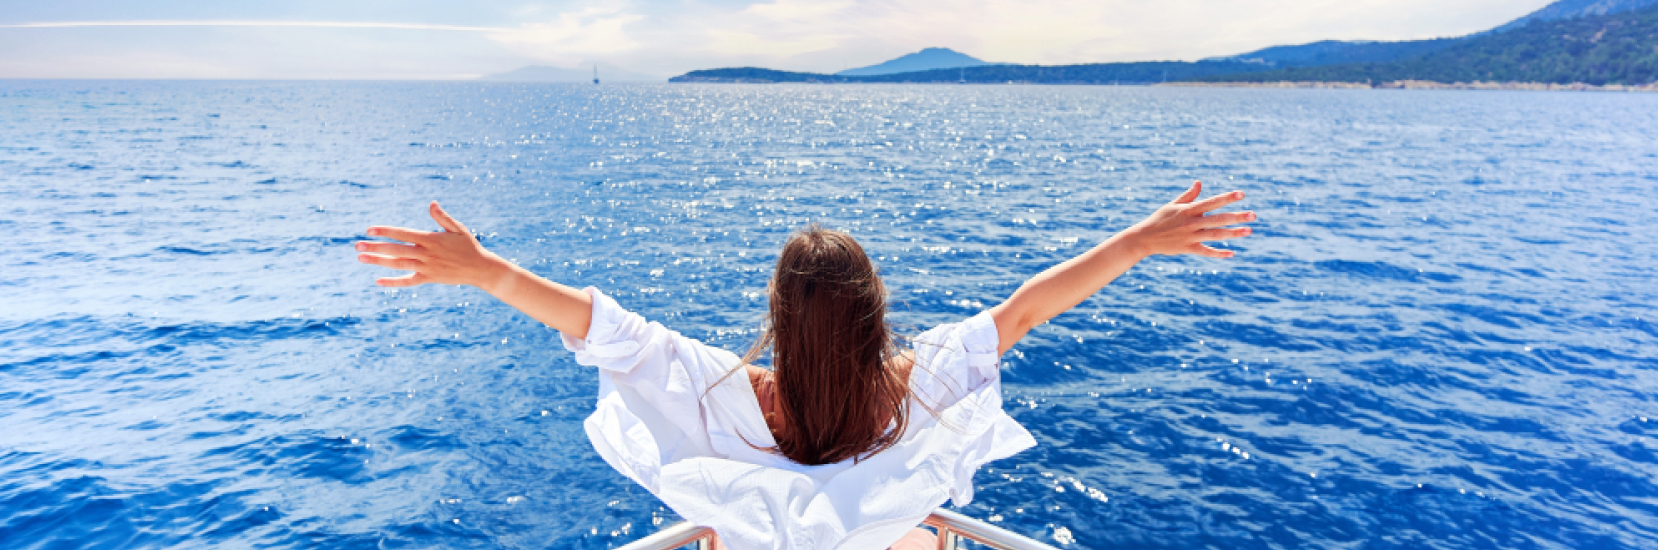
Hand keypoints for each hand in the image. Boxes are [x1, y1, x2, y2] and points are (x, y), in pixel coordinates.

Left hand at [355, 202, 505, 287]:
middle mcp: (426, 253)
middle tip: (357, 245)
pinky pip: (408, 281)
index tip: (370, 230)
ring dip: (378, 261)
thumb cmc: (469, 246)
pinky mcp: (429, 278)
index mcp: (431, 239)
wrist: (480, 269)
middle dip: (375, 247)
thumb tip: (431, 204)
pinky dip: (393, 282)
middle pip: (396, 250)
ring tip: (361, 258)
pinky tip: (378, 281)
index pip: (403, 233)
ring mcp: (427, 267)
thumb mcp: (458, 228)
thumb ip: (442, 217)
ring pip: (398, 264)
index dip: (385, 231)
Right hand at [1122, 181, 1255, 257]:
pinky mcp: (1188, 248)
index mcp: (1188, 210)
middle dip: (1236, 217)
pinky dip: (1218, 253)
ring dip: (1233, 233)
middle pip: (1218, 219)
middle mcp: (1191, 223)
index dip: (1227, 198)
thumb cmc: (1159, 219)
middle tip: (1254, 215)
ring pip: (1215, 235)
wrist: (1144, 238)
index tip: (1242, 194)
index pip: (1211, 202)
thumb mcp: (1173, 205)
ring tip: (1249, 231)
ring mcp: (1190, 237)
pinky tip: (1231, 253)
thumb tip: (1199, 182)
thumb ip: (1188, 195)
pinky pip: (1206, 251)